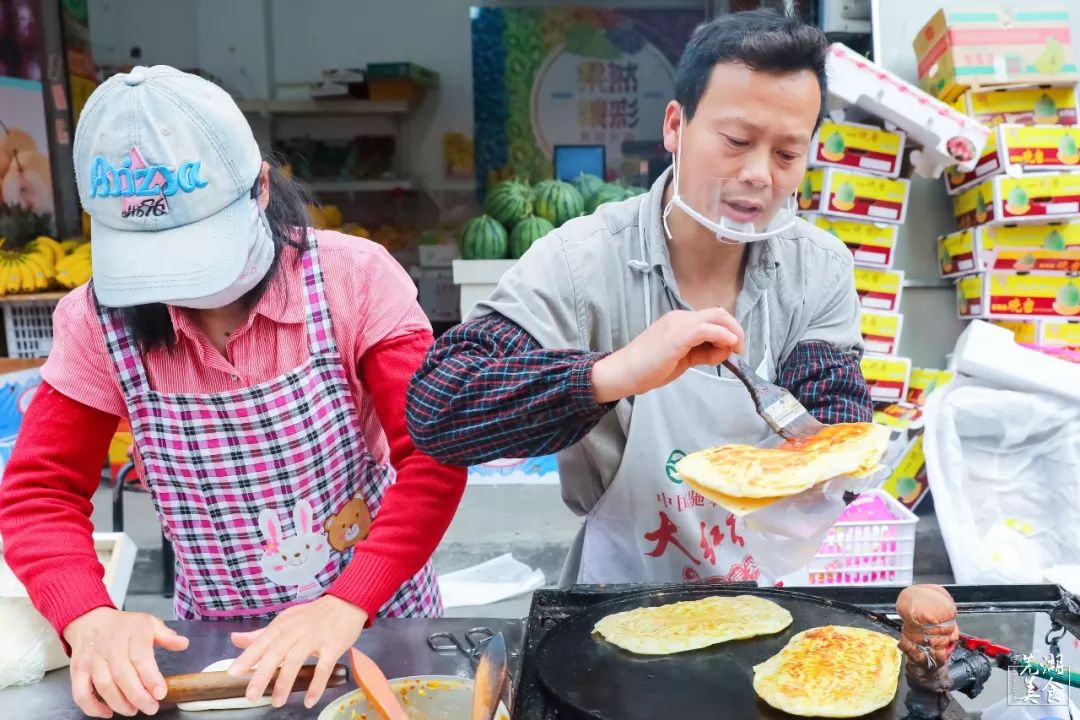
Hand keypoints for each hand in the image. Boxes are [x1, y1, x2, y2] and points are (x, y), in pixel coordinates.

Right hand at [63, 607, 189, 717]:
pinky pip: (80, 693)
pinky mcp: (78, 670)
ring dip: (119, 703)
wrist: (89, 620)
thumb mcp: (148, 623)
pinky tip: (107, 712)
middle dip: (138, 696)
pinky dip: (92, 707)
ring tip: (133, 710)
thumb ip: (166, 636)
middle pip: (122, 675)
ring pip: (103, 685)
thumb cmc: (123, 626)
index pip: (141, 657)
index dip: (151, 678)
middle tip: (151, 707)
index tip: (161, 693)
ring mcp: (92, 659)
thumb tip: (183, 644)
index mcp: (131, 633)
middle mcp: (109, 646)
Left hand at [229, 595, 367, 708]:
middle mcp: (297, 630)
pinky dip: (316, 685)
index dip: (247, 657)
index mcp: (283, 624)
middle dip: (262, 674)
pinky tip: (309, 700)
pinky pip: (323, 668)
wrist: (347, 603)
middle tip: (251, 695)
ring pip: (297, 660)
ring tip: (277, 701)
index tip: (233, 673)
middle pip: (276, 652)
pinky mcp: (333, 646)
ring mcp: (315, 637)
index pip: (262, 641)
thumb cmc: (313, 616)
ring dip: (286, 682)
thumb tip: (234, 639)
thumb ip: (261, 634)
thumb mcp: (286, 620)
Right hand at [591, 307, 744, 402]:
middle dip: (736, 330)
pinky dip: (722, 335)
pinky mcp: (676, 336)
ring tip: (729, 354)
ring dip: (731, 334)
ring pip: (716, 318)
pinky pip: (706, 329)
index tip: (732, 352)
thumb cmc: (647, 369)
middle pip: (718, 313)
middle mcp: (679, 318)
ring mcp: (677, 325)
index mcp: (679, 322)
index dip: (729, 332)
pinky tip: (727, 347)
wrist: (623, 373)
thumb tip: (723, 351)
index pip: (713, 318)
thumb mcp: (681, 360)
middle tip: (739, 351)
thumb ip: (701, 353)